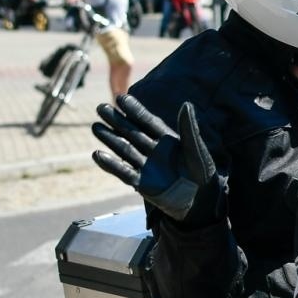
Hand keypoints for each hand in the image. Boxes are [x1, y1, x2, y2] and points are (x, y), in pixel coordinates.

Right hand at [92, 96, 225, 225]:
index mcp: (165, 138)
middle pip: (131, 132)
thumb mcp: (196, 149)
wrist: (200, 200)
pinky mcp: (141, 182)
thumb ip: (189, 128)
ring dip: (110, 139)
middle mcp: (152, 149)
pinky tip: (97, 154)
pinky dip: (111, 164)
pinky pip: (123, 172)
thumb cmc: (202, 172)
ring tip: (95, 127)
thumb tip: (186, 104)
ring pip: (124, 149)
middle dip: (117, 120)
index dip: (135, 110)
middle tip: (101, 107)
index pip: (147, 121)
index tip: (121, 98)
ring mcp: (145, 165)